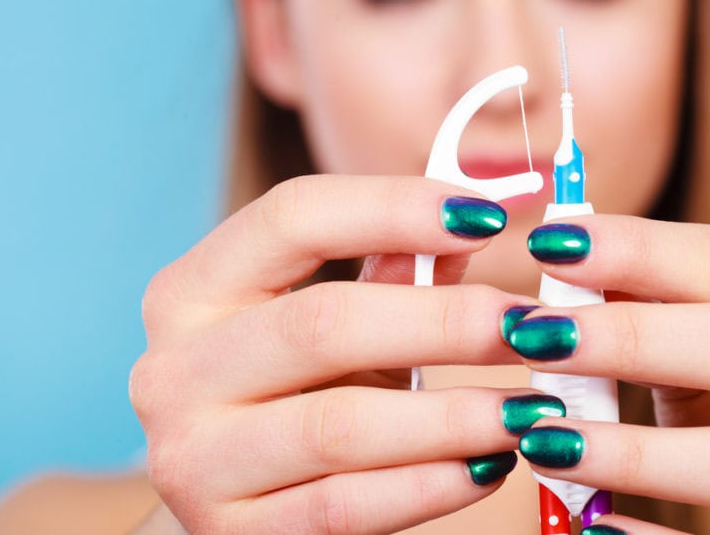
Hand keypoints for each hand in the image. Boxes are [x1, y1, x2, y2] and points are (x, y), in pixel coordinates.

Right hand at [129, 175, 541, 533]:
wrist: (238, 502)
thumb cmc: (296, 391)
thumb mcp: (333, 322)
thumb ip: (392, 269)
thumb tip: (480, 210)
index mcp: (193, 289)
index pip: (293, 216)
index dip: (397, 207)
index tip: (491, 216)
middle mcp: (174, 368)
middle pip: (324, 321)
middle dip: (447, 322)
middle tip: (535, 328)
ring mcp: (192, 459)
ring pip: (341, 425)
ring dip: (455, 415)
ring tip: (531, 407)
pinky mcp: (230, 533)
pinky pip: (348, 507)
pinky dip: (434, 484)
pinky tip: (492, 464)